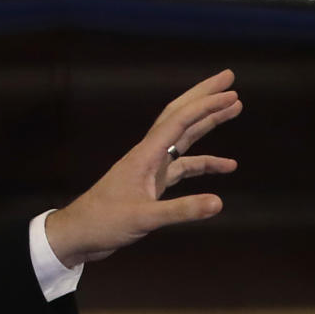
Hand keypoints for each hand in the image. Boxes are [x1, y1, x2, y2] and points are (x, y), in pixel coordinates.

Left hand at [43, 69, 241, 269]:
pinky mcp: (151, 184)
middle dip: (204, 97)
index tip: (232, 93)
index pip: (179, 121)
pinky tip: (226, 166)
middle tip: (230, 79)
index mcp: (145, 155)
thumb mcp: (144, 218)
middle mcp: (149, 155)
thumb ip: (181, 210)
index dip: (206, 106)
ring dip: (208, 123)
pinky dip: (204, 164)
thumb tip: (219, 203)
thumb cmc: (103, 222)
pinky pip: (183, 167)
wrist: (78, 234)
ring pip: (184, 138)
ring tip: (235, 108)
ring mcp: (150, 168)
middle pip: (180, 117)